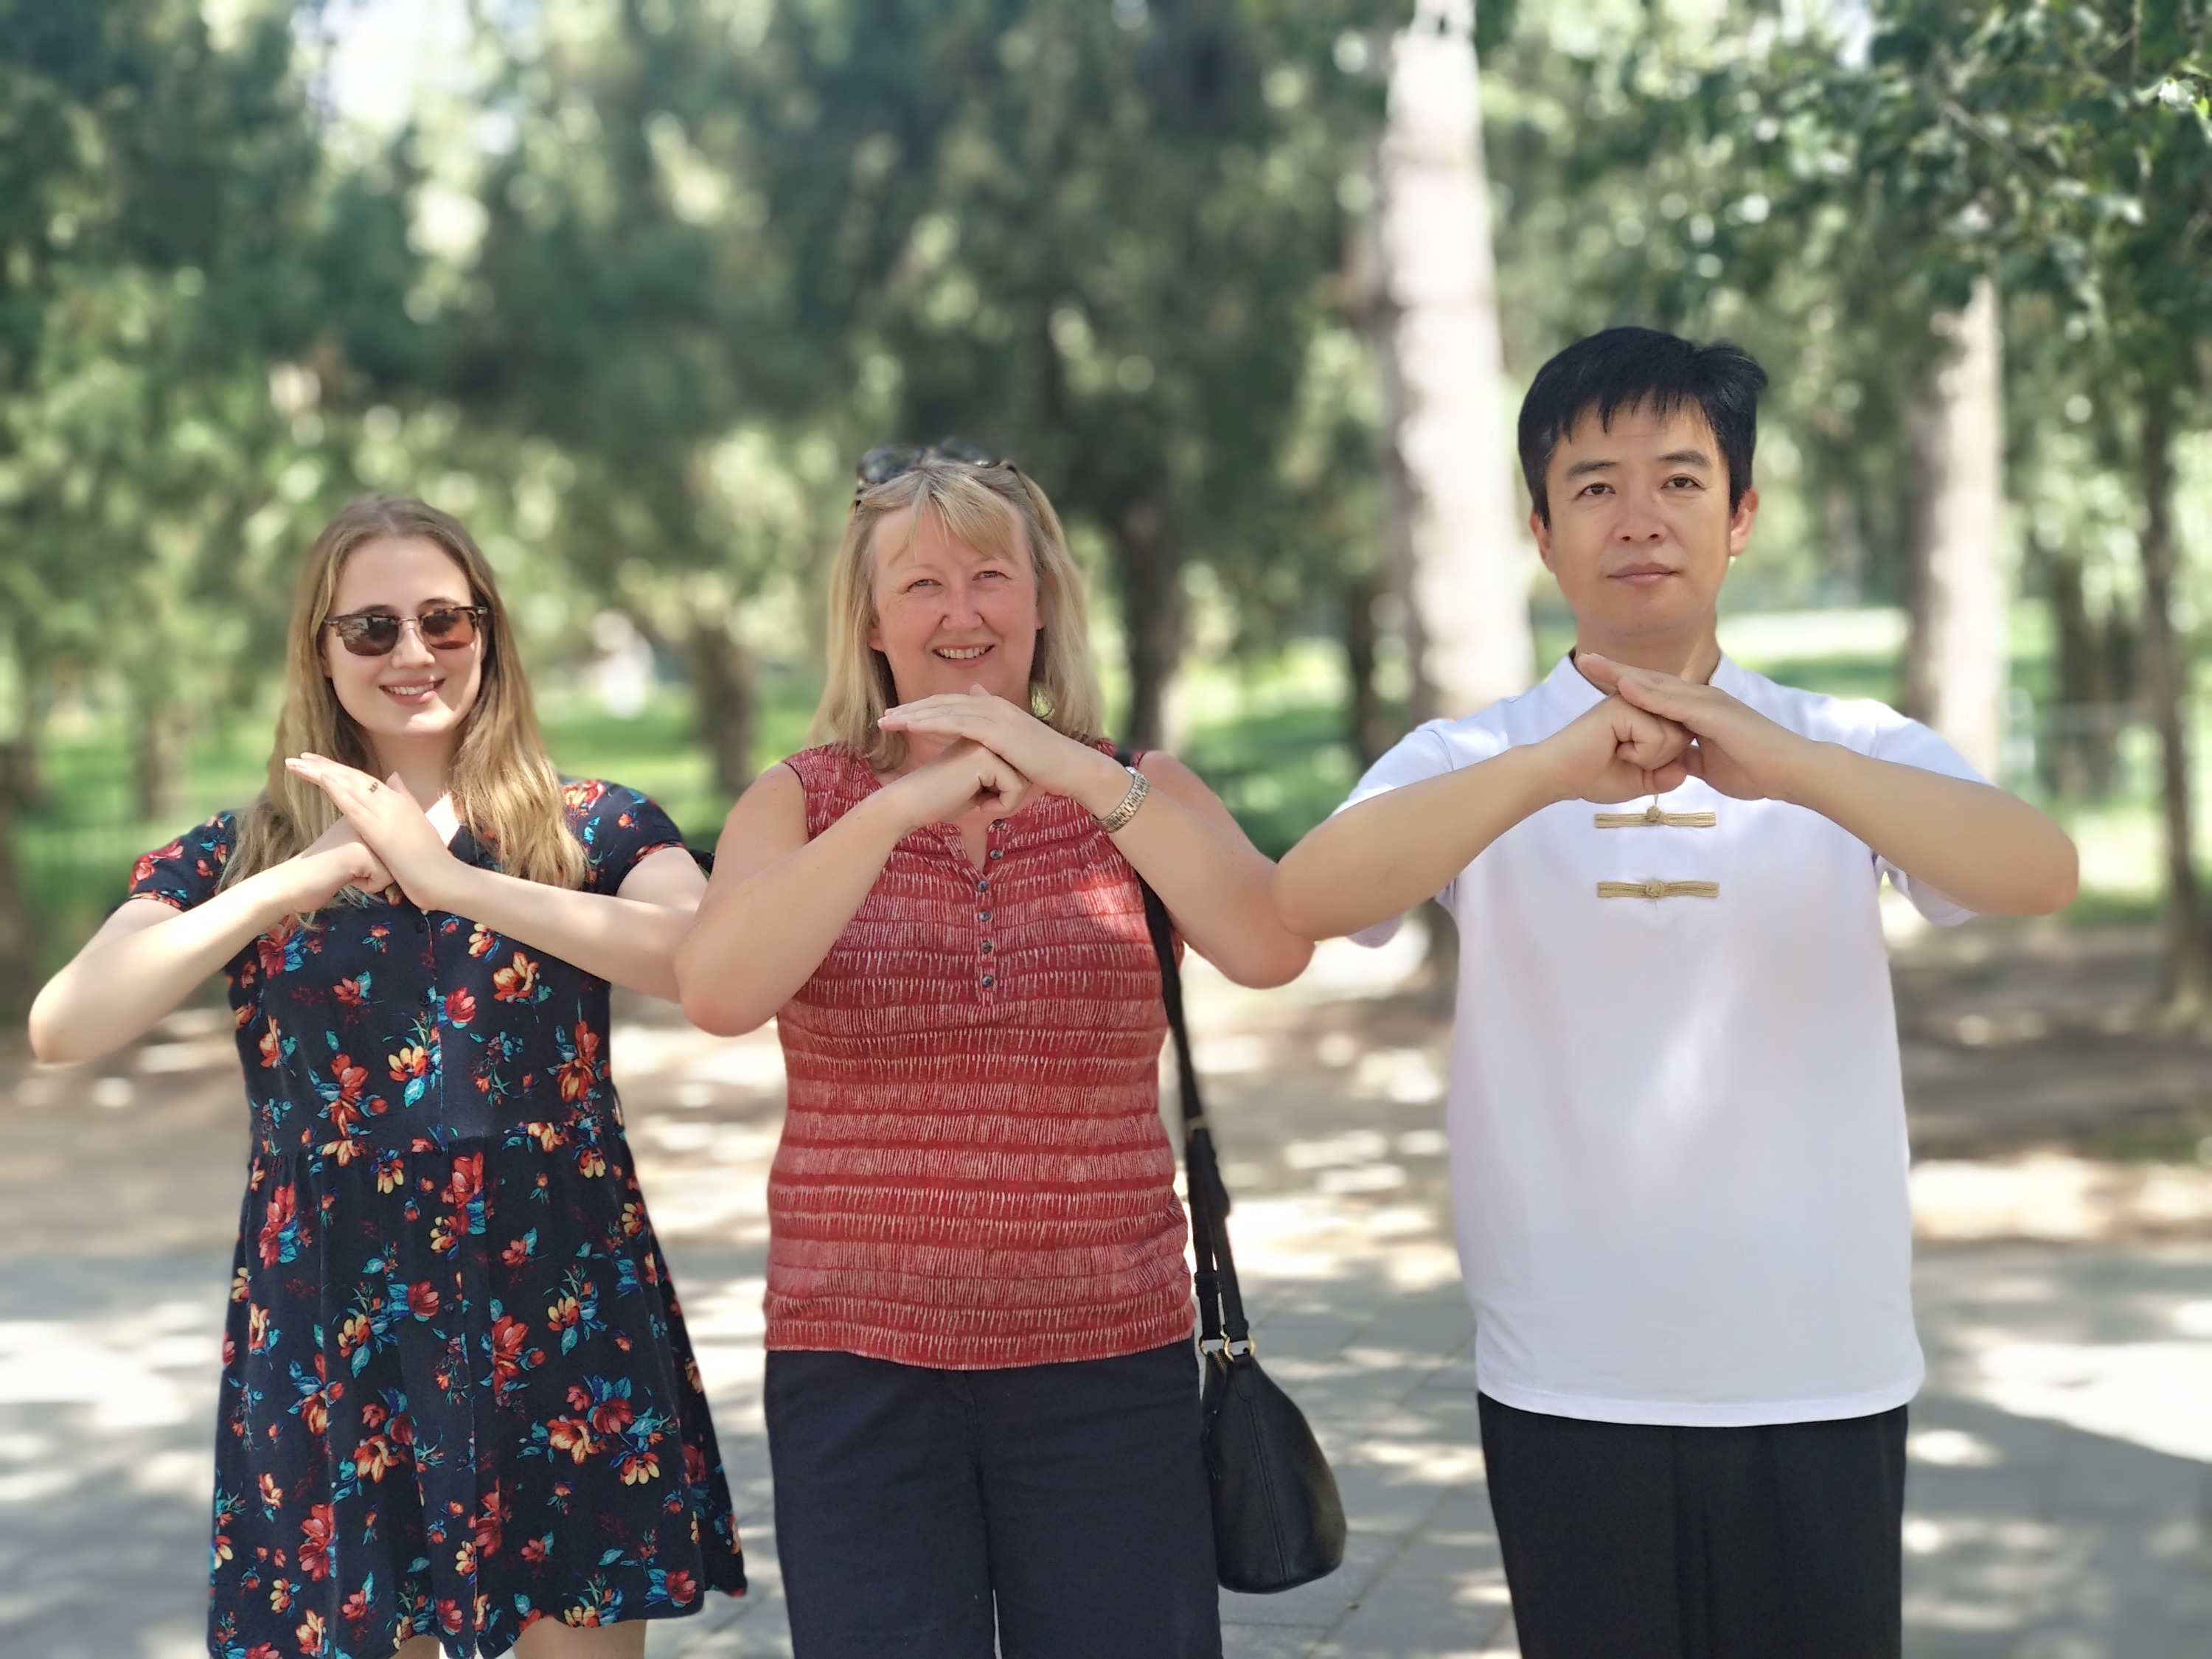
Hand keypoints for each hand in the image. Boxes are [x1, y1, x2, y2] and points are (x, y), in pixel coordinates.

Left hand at [285, 754, 462, 909]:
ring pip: (350, 786)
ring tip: (301, 763)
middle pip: (353, 777)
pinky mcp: (380, 828)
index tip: (318, 763)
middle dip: (325, 766)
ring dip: (324, 773)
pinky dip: (338, 790)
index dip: (340, 770)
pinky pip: (355, 805)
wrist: (443, 877)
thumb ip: (405, 800)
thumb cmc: (431, 859)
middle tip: (300, 757)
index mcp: (399, 801)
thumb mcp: (417, 824)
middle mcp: (392, 801)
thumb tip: (394, 777)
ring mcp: (387, 813)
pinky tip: (323, 778)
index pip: (364, 780)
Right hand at [286, 817, 395, 911]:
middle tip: (349, 865)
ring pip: (392, 866)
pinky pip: (383, 879)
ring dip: (372, 878)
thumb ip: (372, 838)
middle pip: (395, 853)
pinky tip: (345, 877)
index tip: (358, 858)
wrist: (293, 883)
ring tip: (347, 871)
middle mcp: (365, 817)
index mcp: (362, 812)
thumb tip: (396, 844)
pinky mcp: (360, 852)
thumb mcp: (352, 847)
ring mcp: (363, 832)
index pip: (392, 838)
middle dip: (377, 868)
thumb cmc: (325, 869)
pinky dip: (367, 886)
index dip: (378, 857)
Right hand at [877, 738, 1034, 831]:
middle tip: (985, 804)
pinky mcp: (985, 759)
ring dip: (1007, 802)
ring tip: (982, 805)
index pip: (1017, 764)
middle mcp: (984, 734)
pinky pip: (1015, 787)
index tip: (984, 798)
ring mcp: (985, 743)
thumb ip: (997, 776)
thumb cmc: (941, 798)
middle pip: (1024, 769)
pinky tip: (980, 807)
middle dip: (1011, 795)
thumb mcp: (976, 783)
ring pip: (1023, 778)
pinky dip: (1003, 806)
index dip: (1008, 789)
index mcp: (980, 735)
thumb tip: (1022, 781)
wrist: (912, 804)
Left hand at [878, 685, 1126, 812]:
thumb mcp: (1014, 746)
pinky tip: (912, 727)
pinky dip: (933, 722)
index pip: (949, 706)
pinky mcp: (999, 729)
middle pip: (941, 704)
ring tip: (888, 723)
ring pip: (945, 710)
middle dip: (910, 712)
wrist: (1070, 768)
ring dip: (914, 716)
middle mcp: (992, 706)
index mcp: (993, 709)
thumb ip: (994, 731)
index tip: (896, 720)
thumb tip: (978, 725)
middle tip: (881, 720)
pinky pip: (959, 722)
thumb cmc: (1043, 764)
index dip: (921, 711)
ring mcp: (996, 714)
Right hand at [1536, 694, 1691, 803]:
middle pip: (1685, 732)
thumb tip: (1684, 770)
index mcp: (1647, 713)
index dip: (1671, 756)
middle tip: (1630, 758)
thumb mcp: (1640, 781)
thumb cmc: (1593, 777)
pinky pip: (1657, 736)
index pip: (1684, 731)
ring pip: (1675, 735)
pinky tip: (1618, 751)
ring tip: (1623, 754)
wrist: (1559, 776)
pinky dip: (1642, 755)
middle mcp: (1643, 701)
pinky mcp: (1624, 706)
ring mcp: (1634, 700)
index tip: (1636, 759)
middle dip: (1664, 758)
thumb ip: (1665, 776)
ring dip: (1652, 758)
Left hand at [1576, 655, 1810, 800]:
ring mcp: (1708, 702)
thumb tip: (1671, 761)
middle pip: (1649, 680)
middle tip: (1583, 658)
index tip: (1593, 678)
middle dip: (1614, 670)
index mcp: (1698, 709)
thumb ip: (1689, 757)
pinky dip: (1647, 694)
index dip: (1622, 683)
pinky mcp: (1714, 714)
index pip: (1652, 693)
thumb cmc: (1756, 770)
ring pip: (1656, 685)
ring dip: (1622, 674)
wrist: (1791, 773)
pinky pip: (1674, 703)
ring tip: (1591, 663)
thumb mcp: (1709, 766)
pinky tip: (1623, 686)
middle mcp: (1701, 698)